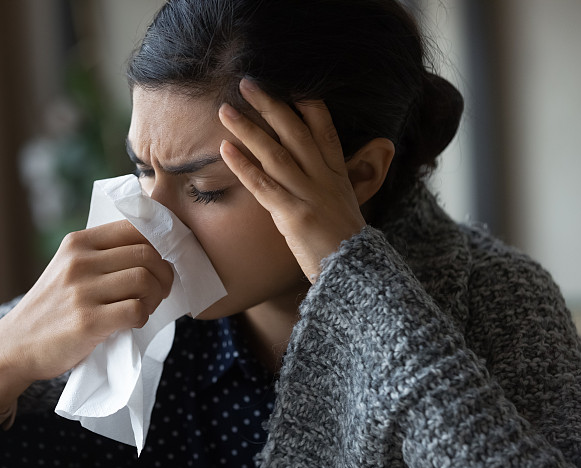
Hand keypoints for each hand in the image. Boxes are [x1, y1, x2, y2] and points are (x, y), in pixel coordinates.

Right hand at [0, 220, 173, 414]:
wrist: (15, 345)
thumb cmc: (52, 308)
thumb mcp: (69, 268)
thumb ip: (103, 255)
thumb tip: (156, 249)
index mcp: (78, 243)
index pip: (135, 227)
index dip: (160, 244)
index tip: (162, 262)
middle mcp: (79, 262)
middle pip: (147, 253)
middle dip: (163, 274)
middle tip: (159, 290)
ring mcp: (82, 291)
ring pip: (146, 280)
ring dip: (156, 296)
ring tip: (146, 306)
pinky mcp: (88, 322)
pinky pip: (137, 310)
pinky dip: (143, 317)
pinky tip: (132, 322)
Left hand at [218, 78, 366, 280]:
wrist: (356, 272)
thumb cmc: (345, 241)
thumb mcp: (345, 202)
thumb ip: (331, 180)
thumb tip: (318, 166)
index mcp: (337, 172)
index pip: (324, 128)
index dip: (306, 104)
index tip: (286, 83)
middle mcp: (323, 177)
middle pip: (294, 131)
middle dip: (269, 105)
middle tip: (246, 83)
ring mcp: (308, 195)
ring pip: (274, 153)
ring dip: (247, 129)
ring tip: (224, 111)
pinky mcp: (293, 215)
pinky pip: (263, 186)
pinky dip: (244, 166)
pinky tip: (225, 149)